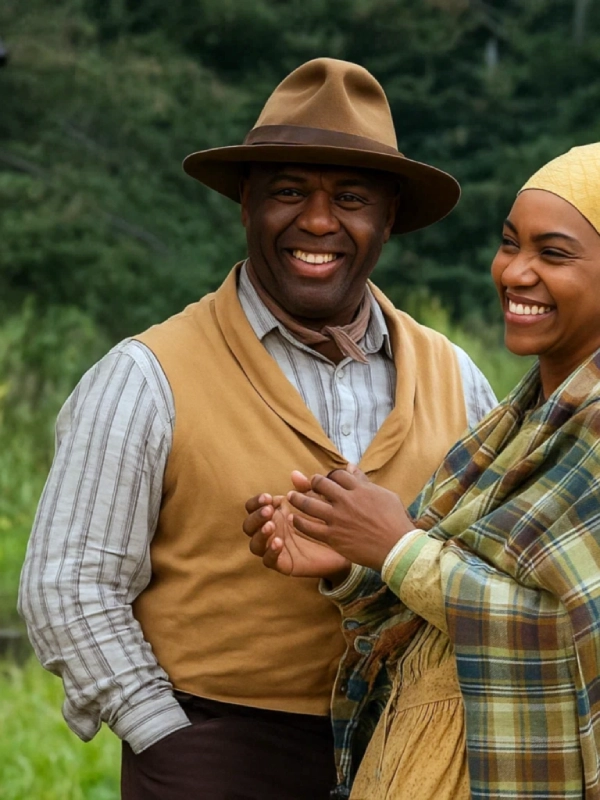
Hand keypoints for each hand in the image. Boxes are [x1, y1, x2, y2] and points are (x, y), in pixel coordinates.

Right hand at [243, 471, 350, 580]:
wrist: (343, 546)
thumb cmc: (326, 522)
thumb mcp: (317, 503)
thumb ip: (306, 489)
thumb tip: (295, 474)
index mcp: (274, 514)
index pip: (253, 507)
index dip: (256, 502)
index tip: (268, 498)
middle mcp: (271, 531)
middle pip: (249, 525)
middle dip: (256, 517)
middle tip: (269, 511)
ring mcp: (275, 548)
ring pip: (255, 545)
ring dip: (260, 534)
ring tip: (271, 526)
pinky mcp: (283, 564)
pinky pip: (269, 561)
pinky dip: (270, 552)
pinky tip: (279, 542)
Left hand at [287, 465, 415, 571]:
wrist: (397, 548)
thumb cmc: (395, 521)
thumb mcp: (384, 495)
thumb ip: (364, 481)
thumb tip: (351, 466)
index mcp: (359, 489)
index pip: (338, 474)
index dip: (330, 475)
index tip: (327, 480)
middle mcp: (346, 500)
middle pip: (320, 484)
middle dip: (312, 482)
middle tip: (304, 485)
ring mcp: (337, 518)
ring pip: (309, 504)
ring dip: (297, 499)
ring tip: (291, 497)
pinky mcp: (333, 536)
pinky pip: (309, 527)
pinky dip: (299, 522)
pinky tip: (294, 520)